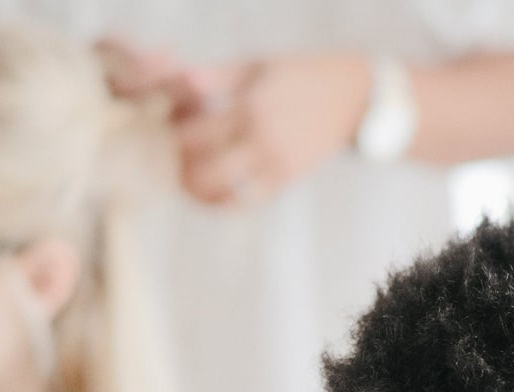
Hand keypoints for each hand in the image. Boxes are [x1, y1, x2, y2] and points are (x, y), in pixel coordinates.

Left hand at [172, 52, 373, 204]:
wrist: (352, 98)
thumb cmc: (299, 74)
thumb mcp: (258, 65)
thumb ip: (218, 76)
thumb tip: (181, 80)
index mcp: (250, 106)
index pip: (194, 132)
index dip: (171, 135)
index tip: (162, 129)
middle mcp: (261, 140)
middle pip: (202, 169)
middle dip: (178, 167)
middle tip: (168, 158)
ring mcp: (274, 165)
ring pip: (221, 193)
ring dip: (196, 191)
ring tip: (184, 179)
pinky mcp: (284, 180)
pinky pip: (245, 203)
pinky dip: (222, 203)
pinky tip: (210, 194)